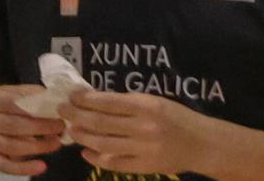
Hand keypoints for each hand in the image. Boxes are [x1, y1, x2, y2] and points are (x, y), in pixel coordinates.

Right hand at [0, 85, 65, 175]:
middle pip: (14, 126)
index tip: (57, 115)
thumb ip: (30, 95)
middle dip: (41, 128)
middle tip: (60, 128)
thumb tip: (54, 101)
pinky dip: (24, 168)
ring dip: (38, 147)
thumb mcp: (12, 91)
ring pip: (12, 146)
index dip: (37, 110)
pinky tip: (41, 166)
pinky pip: (5, 165)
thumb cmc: (3, 102)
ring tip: (56, 143)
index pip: (13, 104)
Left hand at [59, 90, 212, 175]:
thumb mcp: (153, 102)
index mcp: (145, 106)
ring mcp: (143, 150)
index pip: (107, 102)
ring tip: (70, 129)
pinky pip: (114, 163)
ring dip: (82, 136)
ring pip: (103, 144)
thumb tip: (92, 100)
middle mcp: (143, 128)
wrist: (202, 143)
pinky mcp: (144, 167)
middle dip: (76, 115)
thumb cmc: (175, 117)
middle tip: (62, 110)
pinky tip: (85, 151)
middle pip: (100, 123)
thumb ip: (126, 102)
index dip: (84, 99)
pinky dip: (96, 158)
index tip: (71, 95)